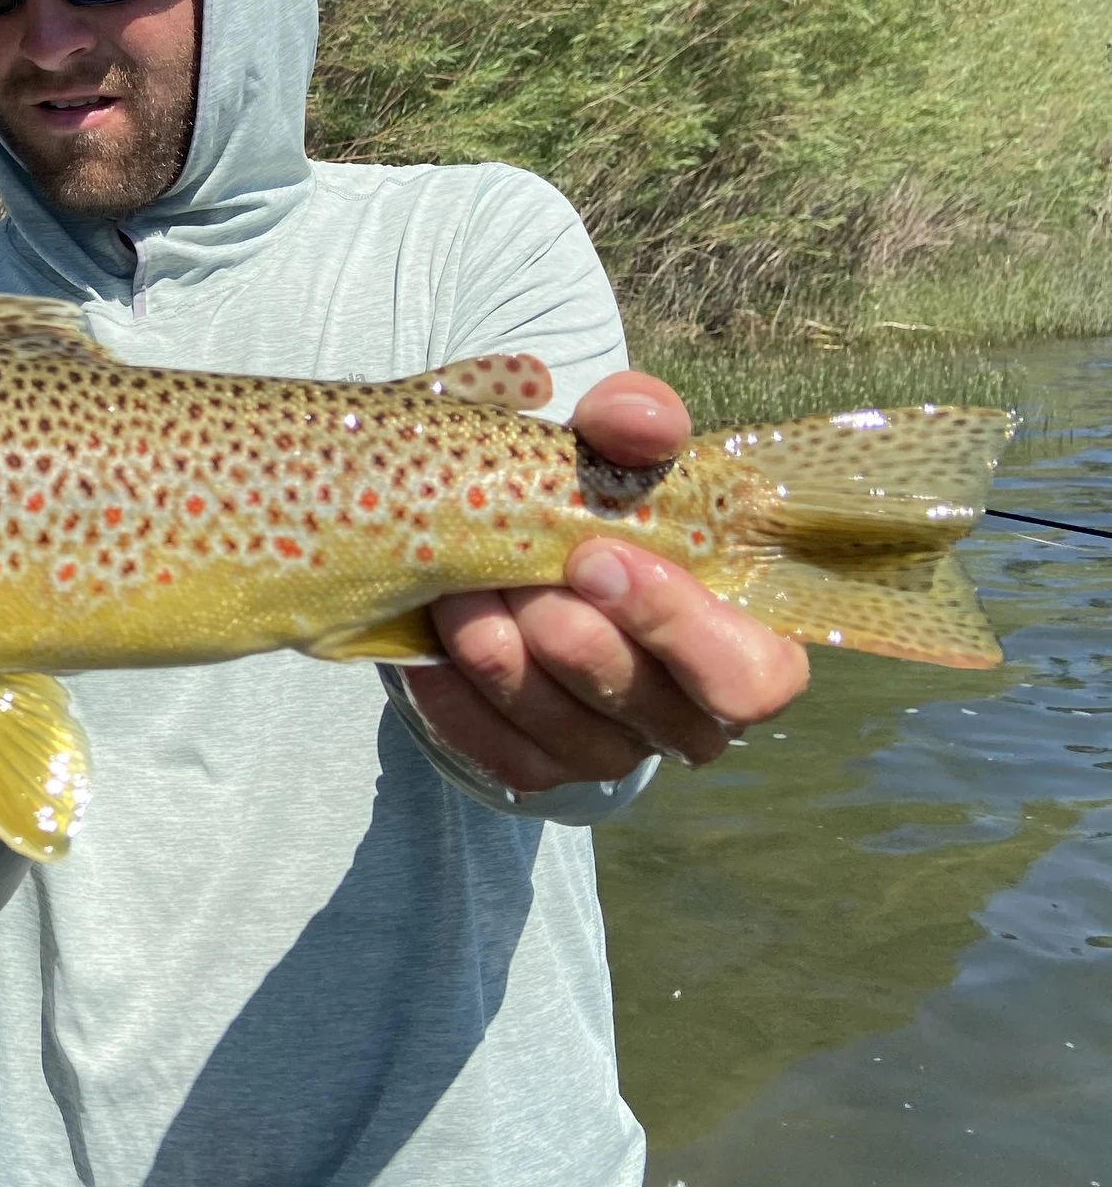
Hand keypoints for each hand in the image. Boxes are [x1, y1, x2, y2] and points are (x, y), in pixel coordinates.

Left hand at [406, 369, 810, 792]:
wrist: (512, 548)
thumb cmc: (592, 502)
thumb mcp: (614, 450)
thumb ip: (636, 425)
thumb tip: (641, 421)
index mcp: (743, 645)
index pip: (749, 679)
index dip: (674, 624)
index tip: (591, 556)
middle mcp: (689, 715)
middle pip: (639, 702)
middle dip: (566, 632)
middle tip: (509, 571)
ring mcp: (613, 749)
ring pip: (563, 730)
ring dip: (502, 656)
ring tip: (460, 591)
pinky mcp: (538, 766)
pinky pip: (497, 749)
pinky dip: (458, 691)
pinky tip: (438, 631)